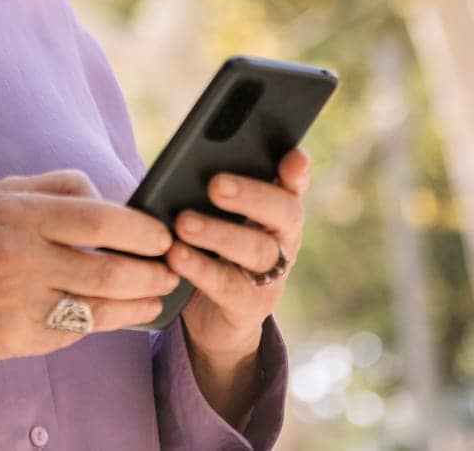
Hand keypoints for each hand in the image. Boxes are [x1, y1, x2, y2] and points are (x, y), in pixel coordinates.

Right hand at [0, 169, 179, 365]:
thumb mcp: (5, 188)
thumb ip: (63, 187)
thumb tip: (118, 201)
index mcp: (17, 214)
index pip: (98, 220)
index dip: (141, 230)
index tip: (163, 235)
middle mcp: (16, 260)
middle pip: (107, 273)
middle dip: (152, 274)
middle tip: (171, 270)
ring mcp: (12, 306)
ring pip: (95, 312)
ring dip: (136, 306)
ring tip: (156, 297)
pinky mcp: (8, 340)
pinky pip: (68, 334)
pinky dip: (95, 322)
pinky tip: (112, 313)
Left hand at [165, 148, 311, 359]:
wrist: (213, 316)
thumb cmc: (212, 249)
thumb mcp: (215, 216)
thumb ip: (214, 191)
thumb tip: (188, 163)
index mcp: (277, 210)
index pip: (294, 184)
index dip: (298, 172)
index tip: (292, 157)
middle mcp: (283, 239)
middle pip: (283, 212)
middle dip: (250, 196)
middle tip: (215, 184)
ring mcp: (271, 276)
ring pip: (256, 250)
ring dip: (218, 234)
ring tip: (183, 222)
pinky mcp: (249, 306)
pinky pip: (227, 286)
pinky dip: (200, 269)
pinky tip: (176, 255)